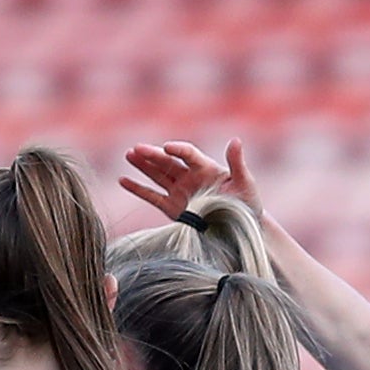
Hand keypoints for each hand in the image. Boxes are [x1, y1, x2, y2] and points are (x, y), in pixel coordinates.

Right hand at [120, 138, 262, 223]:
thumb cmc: (247, 203)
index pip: (189, 154)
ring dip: (143, 165)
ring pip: (157, 175)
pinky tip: (123, 180)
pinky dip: (138, 189)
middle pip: (168, 162)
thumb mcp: (245, 183)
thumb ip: (237, 163)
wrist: (242, 229)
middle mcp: (190, 177)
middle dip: (152, 155)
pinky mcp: (172, 208)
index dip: (178, 150)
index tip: (167, 148)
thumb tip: (236, 140)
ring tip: (129, 154)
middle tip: (136, 148)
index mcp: (206, 168)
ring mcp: (180, 192)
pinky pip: (152, 196)